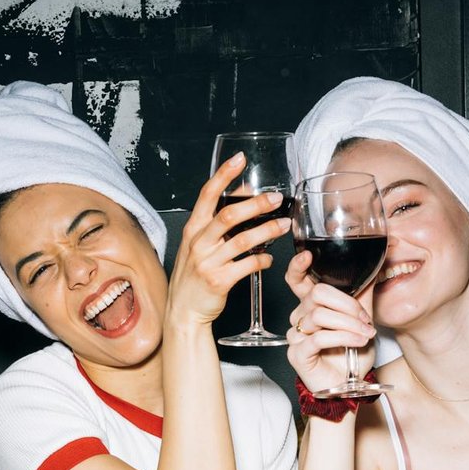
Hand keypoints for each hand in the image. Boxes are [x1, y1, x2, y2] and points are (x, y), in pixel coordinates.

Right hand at [165, 153, 290, 328]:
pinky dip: (262, 260)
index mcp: (194, 228)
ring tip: (284, 226)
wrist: (184, 310)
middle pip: (229, 215)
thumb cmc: (194, 274)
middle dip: (256, 205)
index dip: (224, 175)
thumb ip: (218, 219)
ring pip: (242, 241)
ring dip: (267, 231)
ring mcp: (207, 262)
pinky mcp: (219, 281)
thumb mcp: (199, 243)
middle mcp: (198, 242)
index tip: (240, 159)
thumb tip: (244, 192)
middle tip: (277, 199)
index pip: (208, 194)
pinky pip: (247, 266)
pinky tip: (269, 258)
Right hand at [283, 250, 376, 393]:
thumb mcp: (363, 320)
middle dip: (347, 305)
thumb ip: (363, 296)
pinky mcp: (298, 353)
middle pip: (317, 293)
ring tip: (366, 334)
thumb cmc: (352, 354)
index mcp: (313, 305)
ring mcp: (297, 335)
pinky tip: (358, 341)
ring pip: (320, 316)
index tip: (309, 256)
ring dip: (350, 324)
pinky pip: (319, 337)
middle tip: (364, 319)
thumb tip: (373, 271)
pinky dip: (344, 337)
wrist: (350, 386)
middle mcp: (301, 317)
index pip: (297, 280)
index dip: (298, 267)